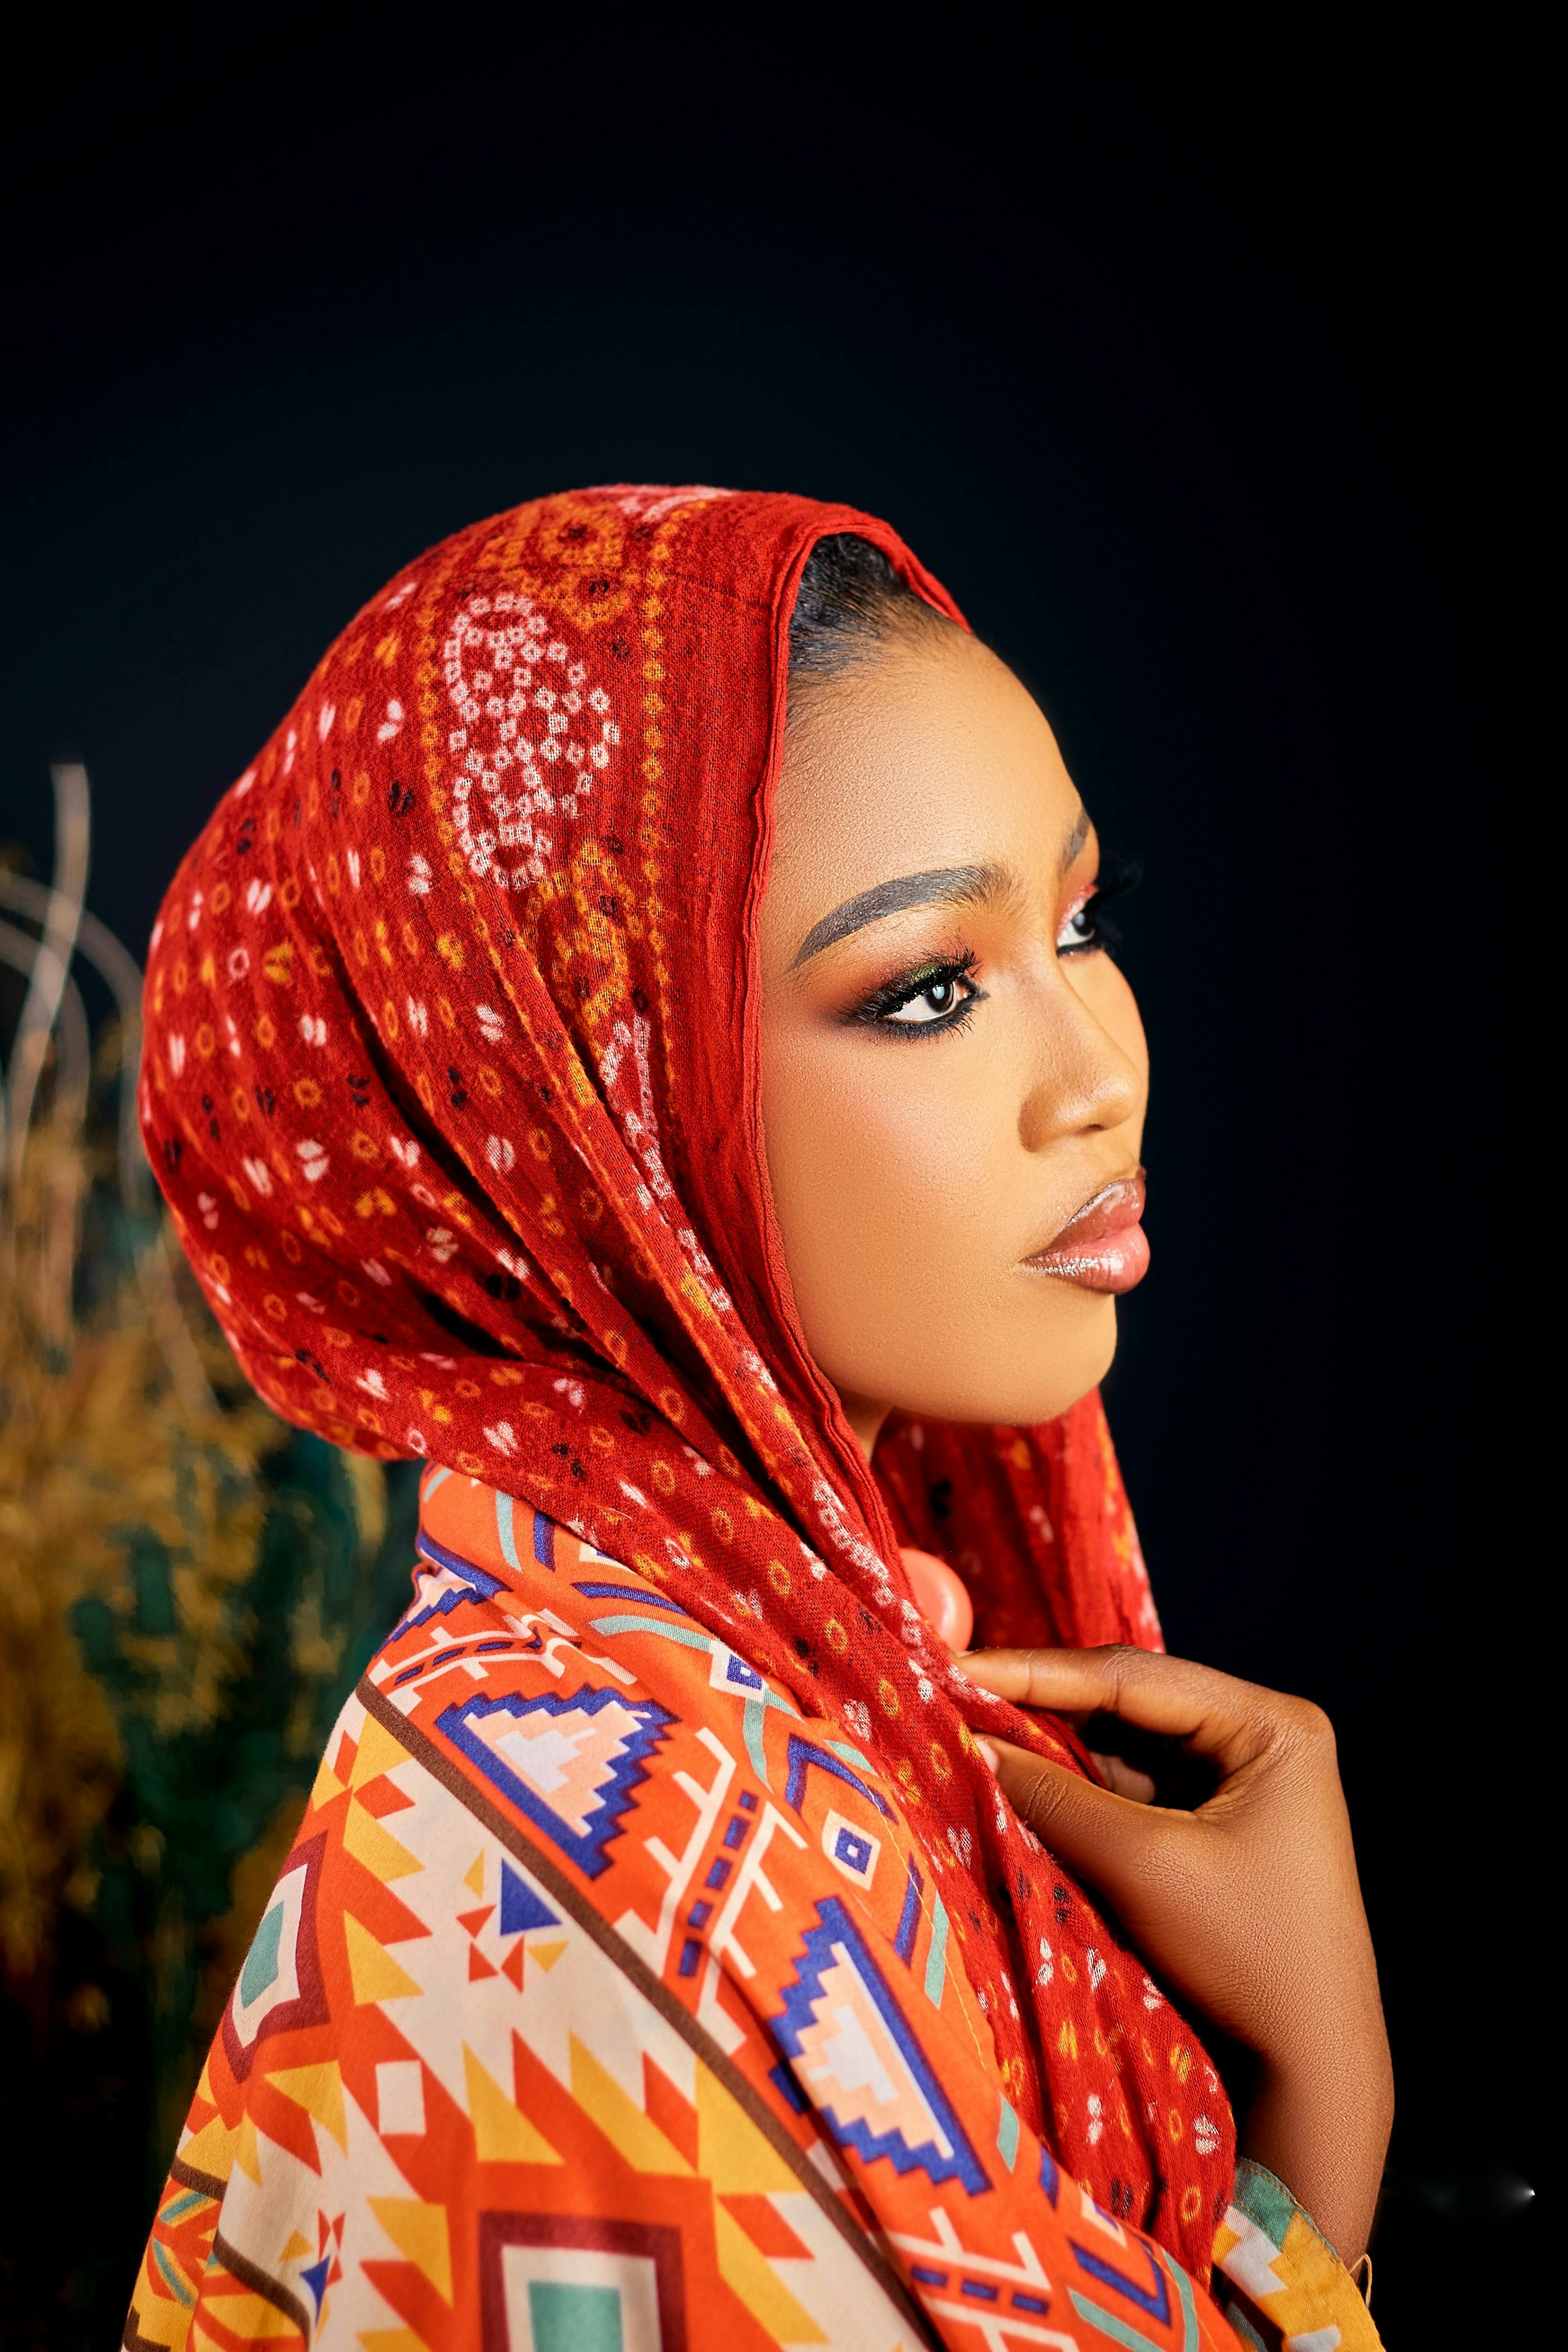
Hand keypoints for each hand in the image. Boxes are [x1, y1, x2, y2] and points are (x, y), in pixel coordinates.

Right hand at [963, 1643, 1392, 2265]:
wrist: (1308, 2073)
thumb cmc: (1249, 1958)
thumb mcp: (1143, 1866)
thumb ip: (1052, 1796)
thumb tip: (968, 1742)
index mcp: (1271, 1727)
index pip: (1132, 1677)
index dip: (1035, 1671)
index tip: (956, 1667)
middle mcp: (1258, 1743)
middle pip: (1124, 1708)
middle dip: (1037, 1711)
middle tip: (950, 1701)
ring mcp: (1235, 1789)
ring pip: (1117, 1753)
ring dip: (1047, 1755)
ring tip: (968, 1742)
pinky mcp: (1208, 1834)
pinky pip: (1124, 1797)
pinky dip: (1069, 1797)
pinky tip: (1012, 1789)